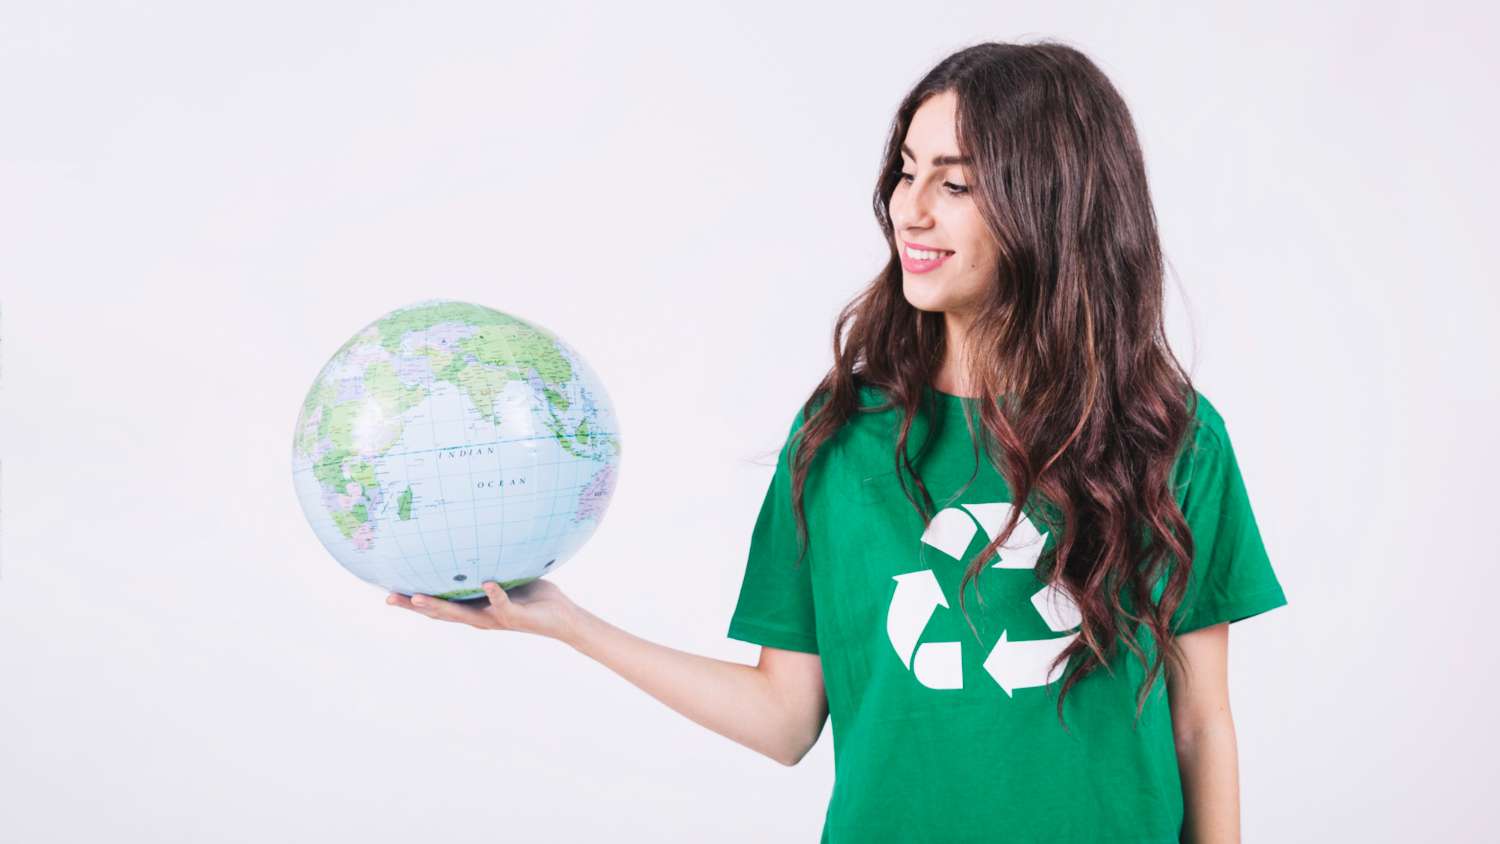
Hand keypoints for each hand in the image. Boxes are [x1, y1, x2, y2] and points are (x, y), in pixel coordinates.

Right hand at [387, 579, 581, 642]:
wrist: (563, 618)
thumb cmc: (533, 595)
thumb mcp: (505, 578)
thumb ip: (488, 566)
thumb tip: (472, 538)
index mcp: (474, 608)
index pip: (439, 606)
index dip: (413, 601)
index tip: (388, 591)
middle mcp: (480, 617)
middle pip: (441, 613)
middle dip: (414, 606)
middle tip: (389, 598)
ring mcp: (496, 618)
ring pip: (462, 614)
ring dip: (440, 606)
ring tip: (418, 596)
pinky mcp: (516, 617)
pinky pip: (503, 603)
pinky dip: (494, 594)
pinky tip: (486, 583)